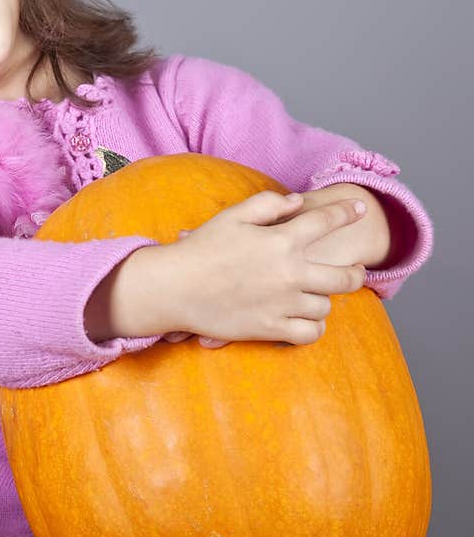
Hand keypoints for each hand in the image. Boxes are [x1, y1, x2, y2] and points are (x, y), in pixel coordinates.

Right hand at [90, 191, 366, 344]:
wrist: (174, 288)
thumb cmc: (201, 250)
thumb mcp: (231, 216)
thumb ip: (268, 204)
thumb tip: (297, 202)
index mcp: (281, 241)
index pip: (327, 222)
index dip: (348, 212)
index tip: (361, 209)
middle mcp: (289, 273)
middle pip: (345, 276)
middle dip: (356, 272)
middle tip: (355, 271)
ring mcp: (282, 304)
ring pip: (325, 306)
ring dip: (323, 299)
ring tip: (316, 295)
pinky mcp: (271, 328)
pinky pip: (310, 333)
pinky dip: (312, 327)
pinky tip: (305, 319)